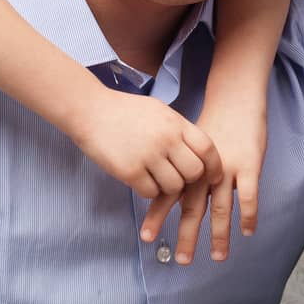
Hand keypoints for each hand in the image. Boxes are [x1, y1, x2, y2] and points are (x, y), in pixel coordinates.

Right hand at [66, 83, 222, 199]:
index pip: (207, 148)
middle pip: (194, 173)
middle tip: (174, 176)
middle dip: (188, 180)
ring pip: (173, 187)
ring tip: (153, 176)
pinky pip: (150, 193)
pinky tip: (139, 179)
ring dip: (166, 188)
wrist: (89, 110)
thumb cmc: (125, 111)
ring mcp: (148, 155)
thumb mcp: (159, 111)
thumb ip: (179, 131)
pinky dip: (147, 190)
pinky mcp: (129, 171)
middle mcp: (165, 139)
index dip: (214, 166)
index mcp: (175, 122)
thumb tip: (199, 155)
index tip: (212, 176)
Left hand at [140, 97, 266, 262]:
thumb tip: (166, 194)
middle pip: (193, 207)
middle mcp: (204, 169)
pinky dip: (248, 215)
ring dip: (220, 234)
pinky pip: (248, 195)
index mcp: (186, 165)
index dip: (157, 216)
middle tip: (181, 260)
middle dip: (187, 235)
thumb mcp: (188, 145)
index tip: (146, 238)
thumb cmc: (212, 125)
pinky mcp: (250, 164)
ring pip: (221, 207)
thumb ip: (179, 170)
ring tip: (218, 257)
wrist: (235, 99)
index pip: (167, 195)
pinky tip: (248, 232)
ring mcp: (227, 168)